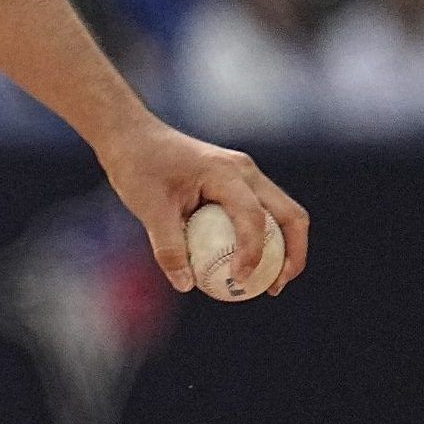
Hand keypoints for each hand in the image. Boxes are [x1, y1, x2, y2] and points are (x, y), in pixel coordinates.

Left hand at [94, 117, 308, 296]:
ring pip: (281, 213)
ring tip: (269, 284)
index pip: (253, 217)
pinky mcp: (236, 182)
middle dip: (293, 255)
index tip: (238, 280)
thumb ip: (168, 247)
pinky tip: (245, 266)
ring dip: (284, 249)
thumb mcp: (147, 208)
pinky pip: (261, 213)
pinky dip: (264, 240)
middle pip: (289, 214)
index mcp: (224, 172)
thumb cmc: (138, 166)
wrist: (131, 135)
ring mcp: (244, 174)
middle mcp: (244, 171)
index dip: (253, 253)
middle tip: (275, 288)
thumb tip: (185, 285)